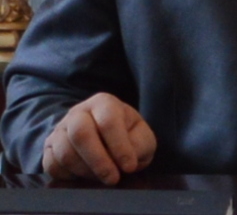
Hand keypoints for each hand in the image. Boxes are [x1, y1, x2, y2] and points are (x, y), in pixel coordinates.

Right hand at [42, 93, 156, 184]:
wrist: (106, 139)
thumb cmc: (128, 136)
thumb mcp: (142, 137)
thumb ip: (139, 145)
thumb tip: (125, 161)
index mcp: (104, 103)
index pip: (108, 121)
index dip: (119, 146)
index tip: (129, 166)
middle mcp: (79, 112)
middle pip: (80, 133)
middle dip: (98, 160)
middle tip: (113, 178)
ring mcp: (60, 129)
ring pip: (65, 152)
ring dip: (85, 171)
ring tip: (102, 177)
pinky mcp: (49, 148)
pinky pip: (52, 165)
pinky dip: (69, 176)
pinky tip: (85, 176)